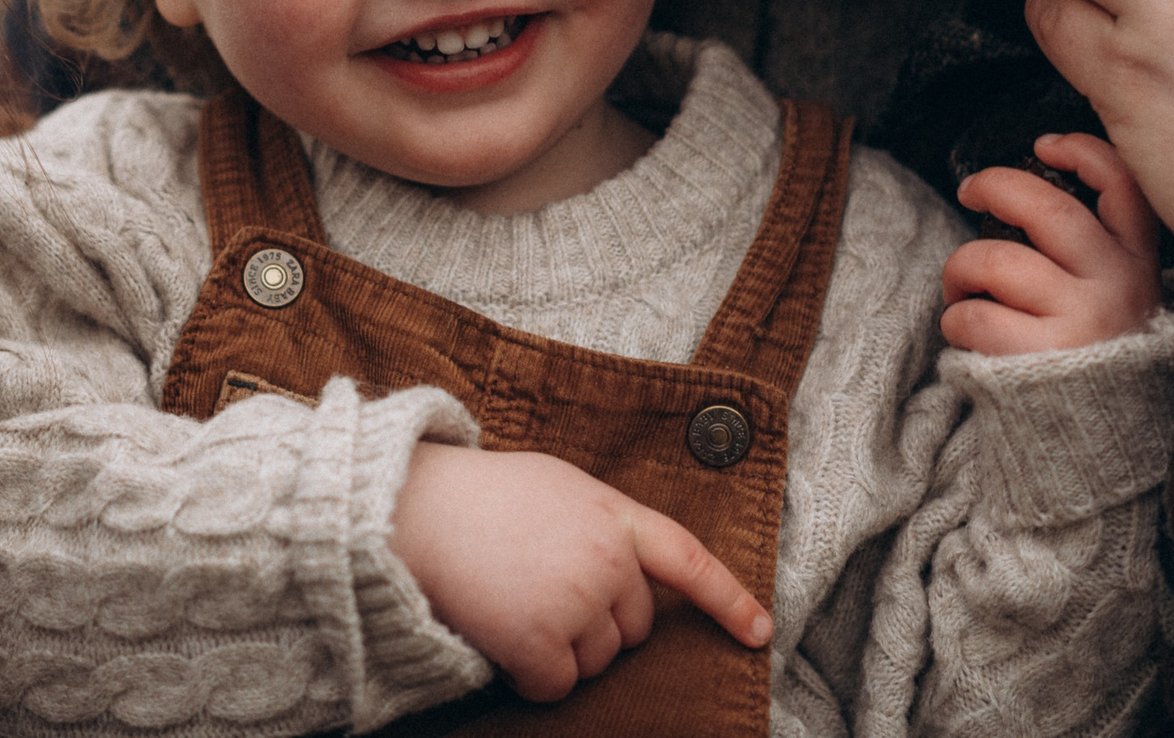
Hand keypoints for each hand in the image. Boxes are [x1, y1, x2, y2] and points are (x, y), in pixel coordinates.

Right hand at [390, 443, 770, 699]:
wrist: (413, 509)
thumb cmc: (479, 497)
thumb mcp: (558, 486)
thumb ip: (601, 523)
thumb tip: (626, 571)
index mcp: (614, 513)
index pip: (687, 560)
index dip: (728, 599)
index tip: (760, 634)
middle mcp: (607, 559)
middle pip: (633, 628)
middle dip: (596, 623)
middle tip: (540, 588)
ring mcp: (576, 601)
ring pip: (596, 662)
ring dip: (561, 649)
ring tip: (513, 600)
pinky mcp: (541, 641)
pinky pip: (556, 686)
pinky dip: (529, 675)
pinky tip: (500, 634)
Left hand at [942, 133, 1158, 353]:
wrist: (1100, 452)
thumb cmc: (1094, 359)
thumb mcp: (1118, 301)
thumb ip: (1093, 254)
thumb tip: (1028, 191)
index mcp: (1139, 266)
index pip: (1125, 187)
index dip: (1083, 152)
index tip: (1043, 145)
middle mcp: (1117, 287)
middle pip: (1046, 208)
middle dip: (995, 185)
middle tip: (970, 191)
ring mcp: (1081, 322)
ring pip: (994, 260)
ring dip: (960, 269)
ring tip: (959, 290)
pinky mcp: (1040, 359)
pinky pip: (973, 317)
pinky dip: (956, 320)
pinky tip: (967, 335)